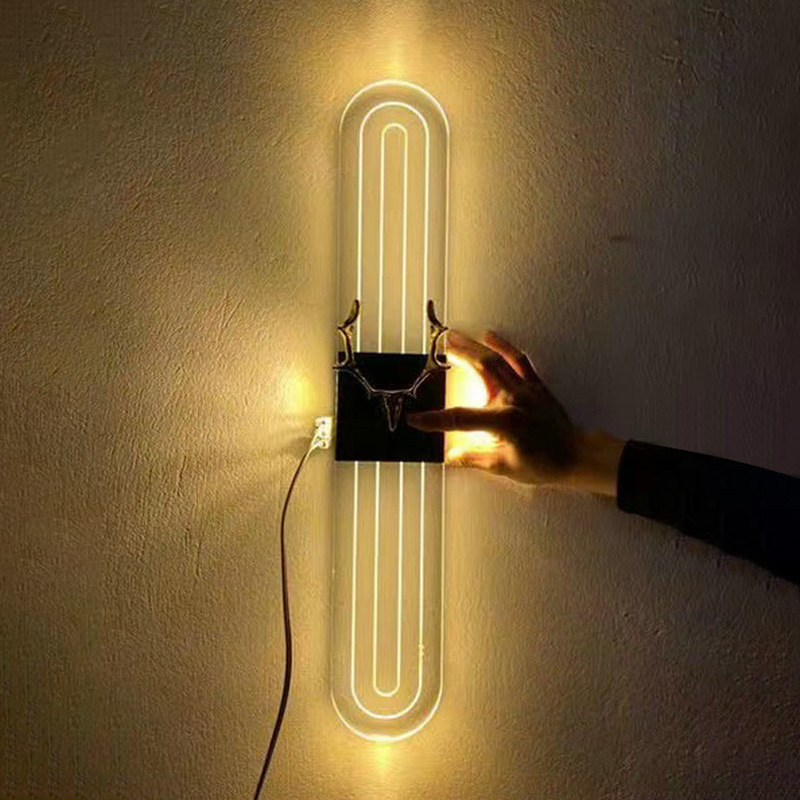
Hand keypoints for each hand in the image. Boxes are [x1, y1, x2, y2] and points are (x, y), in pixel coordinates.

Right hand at [407, 330, 622, 495]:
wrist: (577, 455)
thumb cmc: (545, 464)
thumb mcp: (505, 467)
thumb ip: (475, 459)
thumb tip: (450, 457)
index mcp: (504, 422)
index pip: (462, 419)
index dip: (435, 420)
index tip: (415, 420)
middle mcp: (514, 399)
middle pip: (481, 369)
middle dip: (458, 354)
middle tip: (438, 345)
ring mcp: (525, 389)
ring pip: (496, 360)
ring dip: (474, 346)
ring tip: (454, 336)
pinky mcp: (535, 385)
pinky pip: (518, 360)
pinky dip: (503, 346)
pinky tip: (489, 336)